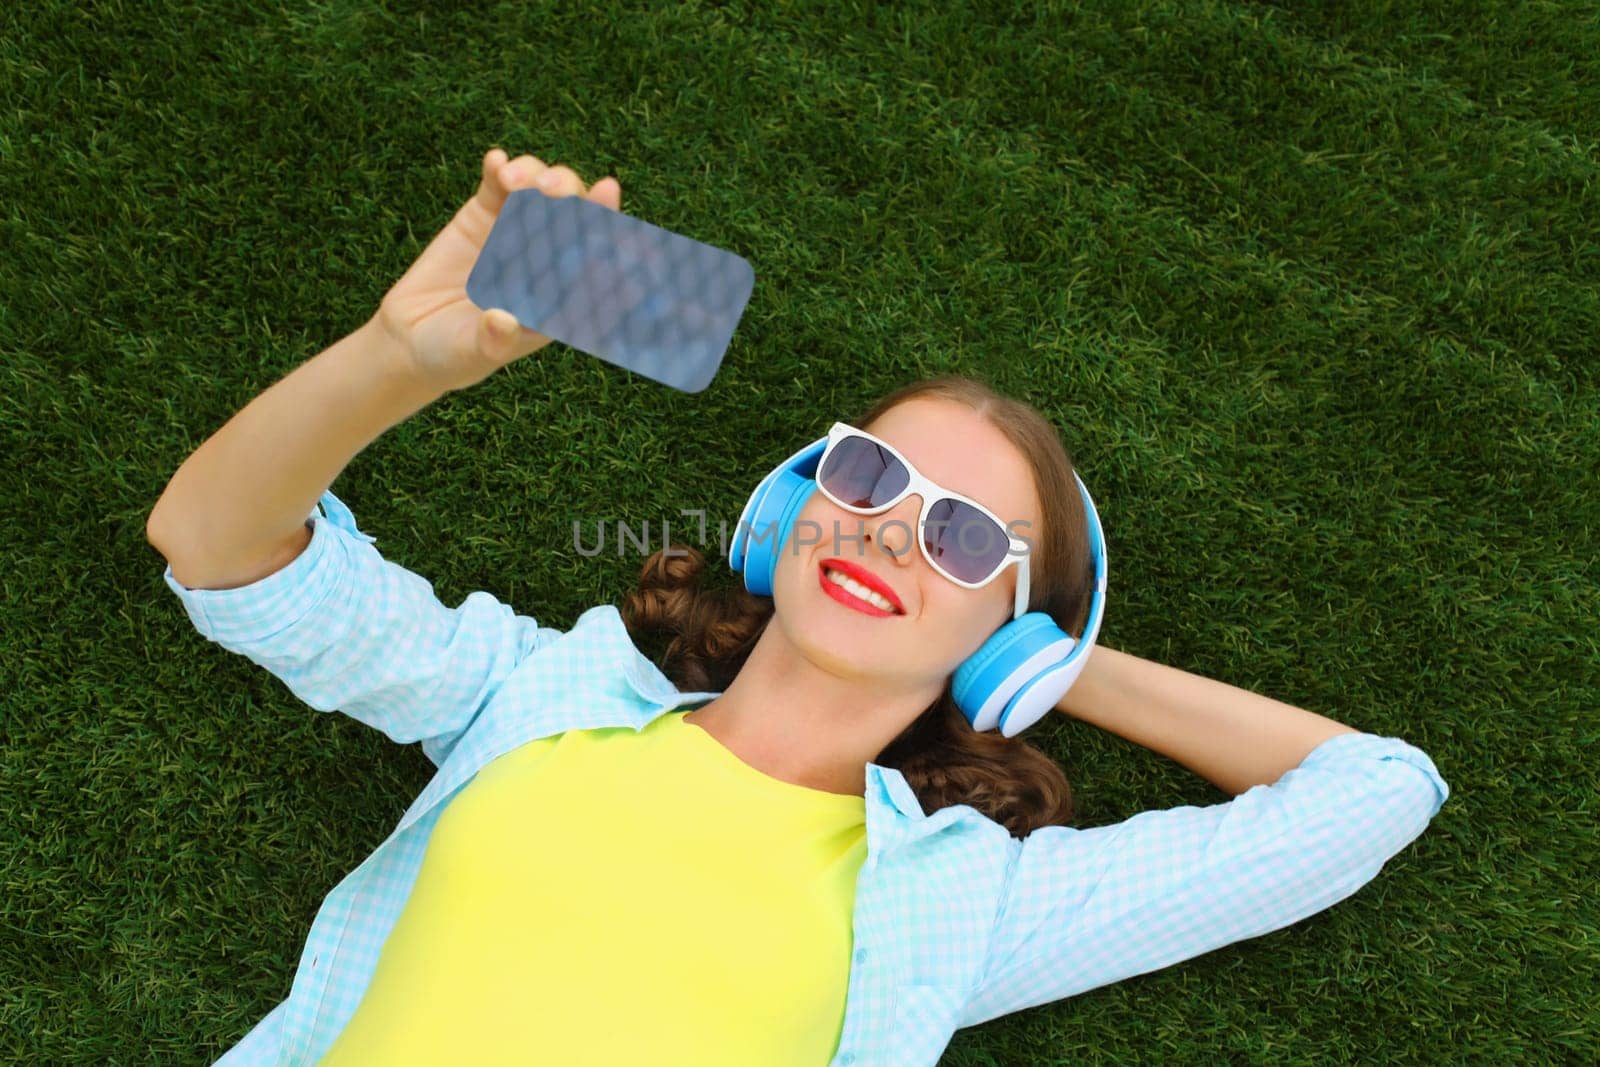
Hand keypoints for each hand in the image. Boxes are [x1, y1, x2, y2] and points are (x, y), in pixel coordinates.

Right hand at [374, 147, 623, 393]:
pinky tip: (495, 162)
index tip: (609, 202)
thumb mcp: (473, 355)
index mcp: (559, 294)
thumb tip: (503, 321)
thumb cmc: (454, 356)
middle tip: (551, 189)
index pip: (594, 260)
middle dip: (571, 195)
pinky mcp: (483, 215)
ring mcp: (516, 231)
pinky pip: (496, 186)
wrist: (410, 338)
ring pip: (540, 192)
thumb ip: (492, 343)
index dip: (607, 232)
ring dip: (535, 176)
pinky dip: (499, 170)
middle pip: (574, 215)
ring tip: (512, 180)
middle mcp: (547, 258)